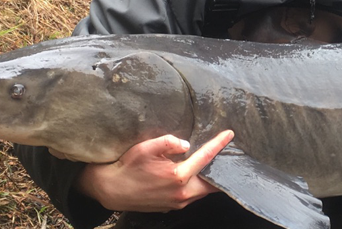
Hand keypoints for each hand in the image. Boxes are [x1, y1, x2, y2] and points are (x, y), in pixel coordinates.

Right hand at [74, 130, 233, 211]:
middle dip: (220, 171)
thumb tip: (187, 144)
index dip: (219, 144)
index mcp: (178, 176)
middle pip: (211, 183)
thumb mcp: (146, 147)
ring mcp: (177, 203)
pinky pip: (190, 197)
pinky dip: (196, 187)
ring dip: (208, 180)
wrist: (112, 190)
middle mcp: (181, 193)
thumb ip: (169, 142)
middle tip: (227, 157)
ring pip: (201, 192)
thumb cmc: (128, 166)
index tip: (230, 135)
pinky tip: (193, 177)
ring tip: (212, 165)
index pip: (206, 157)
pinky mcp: (171, 207)